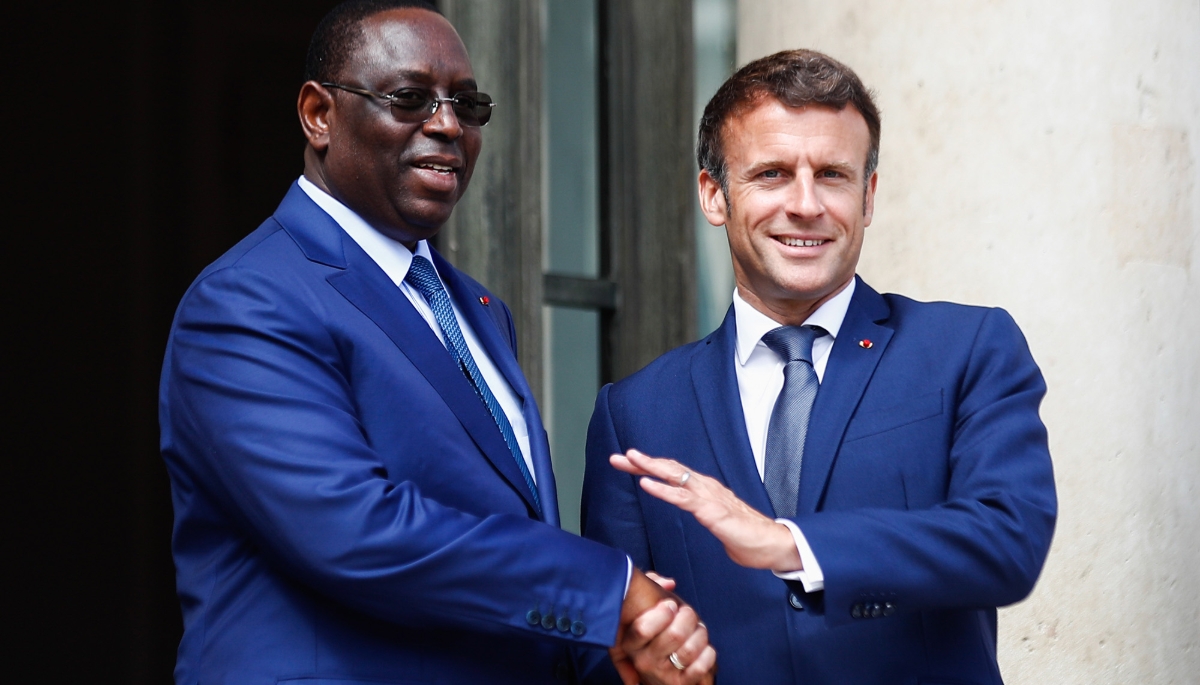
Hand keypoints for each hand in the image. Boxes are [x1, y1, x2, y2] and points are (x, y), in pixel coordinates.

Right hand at [610, 570, 715, 684]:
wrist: (659, 670)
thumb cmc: (654, 631)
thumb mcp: (644, 607)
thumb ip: (651, 584)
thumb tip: (669, 584)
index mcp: (630, 642)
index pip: (643, 629)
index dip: (663, 613)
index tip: (671, 605)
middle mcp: (643, 661)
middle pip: (675, 635)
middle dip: (688, 618)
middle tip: (687, 614)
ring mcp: (662, 674)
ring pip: (690, 649)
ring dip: (700, 634)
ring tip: (698, 629)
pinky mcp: (680, 684)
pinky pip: (701, 666)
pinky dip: (708, 653)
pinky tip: (704, 647)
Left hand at [611, 449, 802, 571]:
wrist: (774, 546)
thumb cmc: (750, 539)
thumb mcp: (720, 525)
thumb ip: (709, 519)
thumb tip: (707, 521)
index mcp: (706, 491)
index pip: (674, 475)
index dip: (651, 468)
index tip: (629, 464)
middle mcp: (706, 488)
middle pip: (670, 469)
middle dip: (642, 463)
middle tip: (617, 457)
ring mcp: (709, 497)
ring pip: (674, 476)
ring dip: (649, 467)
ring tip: (629, 459)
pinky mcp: (712, 511)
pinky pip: (683, 498)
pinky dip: (662, 489)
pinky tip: (647, 483)